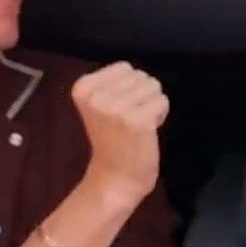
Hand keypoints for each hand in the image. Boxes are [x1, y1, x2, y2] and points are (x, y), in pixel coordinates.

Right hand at [72, 62, 168, 211]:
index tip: (119, 109)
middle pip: (140, 75)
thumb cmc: (111, 141)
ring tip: (138, 124)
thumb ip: (113, 84)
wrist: (115, 179)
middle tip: (130, 120)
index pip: (124, 67)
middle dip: (141, 95)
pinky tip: (147, 131)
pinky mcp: (139, 120)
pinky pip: (162, 101)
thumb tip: (137, 72)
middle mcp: (97, 95)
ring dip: (151, 104)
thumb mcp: (100, 105)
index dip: (128, 87)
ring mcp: (118, 108)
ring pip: (153, 86)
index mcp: (83, 87)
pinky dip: (160, 114)